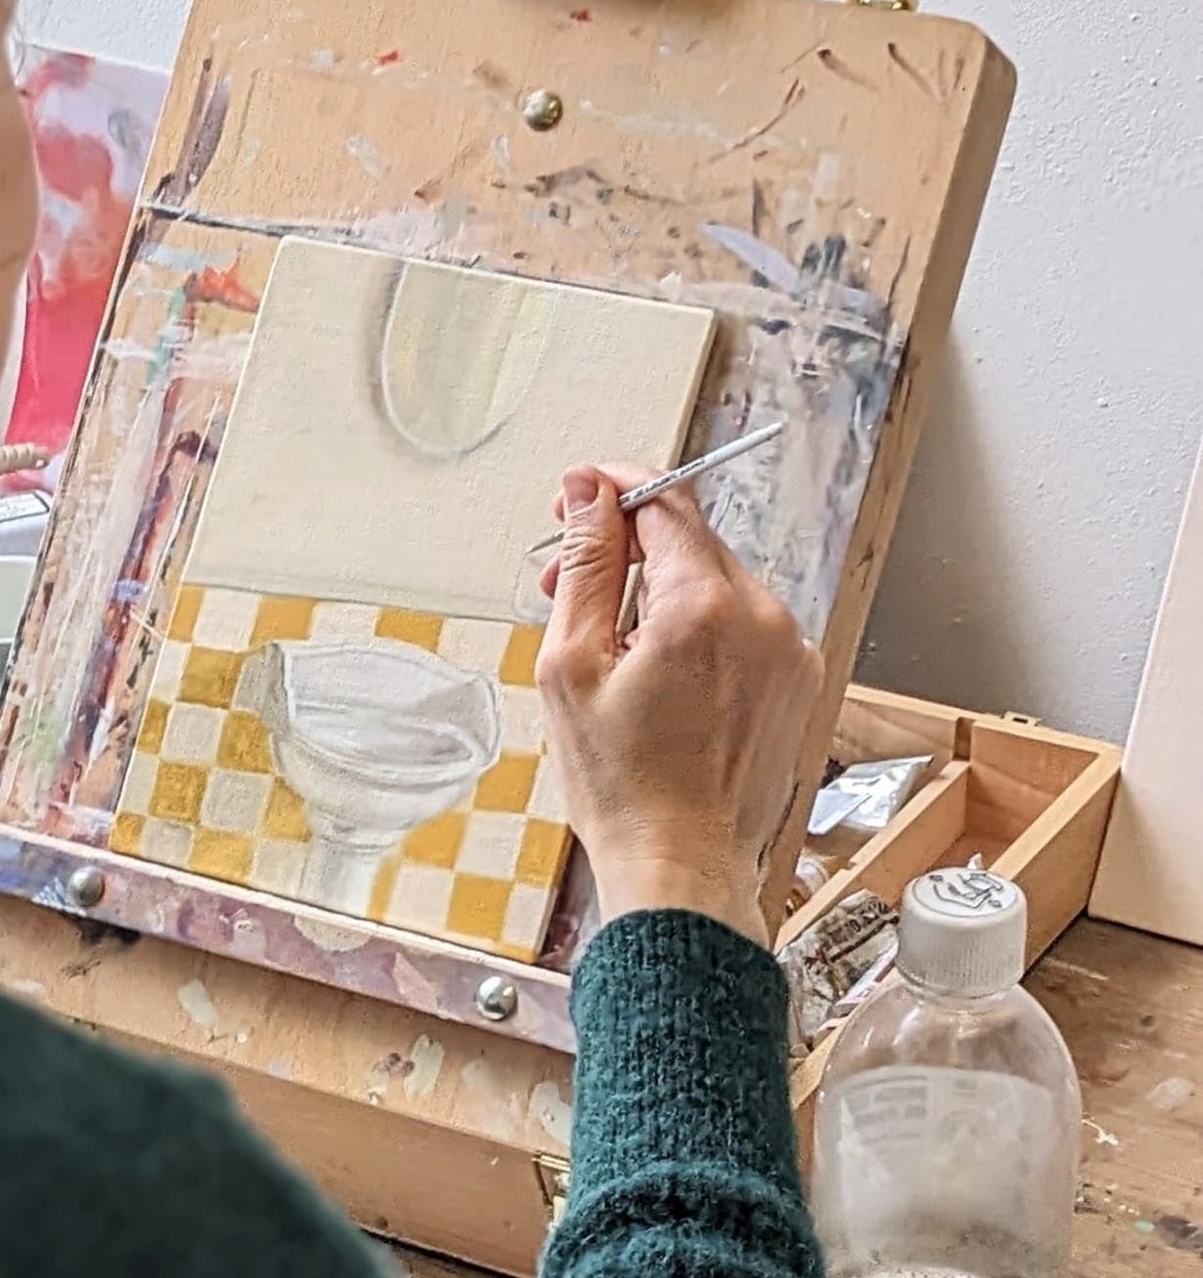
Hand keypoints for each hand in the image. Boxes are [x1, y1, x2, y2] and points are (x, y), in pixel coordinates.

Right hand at [534, 465, 824, 945]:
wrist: (682, 873)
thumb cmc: (624, 787)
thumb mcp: (572, 662)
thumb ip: (584, 562)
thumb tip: (587, 492)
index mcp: (707, 607)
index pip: (665, 502)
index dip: (612, 490)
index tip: (576, 498)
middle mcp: (764, 619)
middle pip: (690, 540)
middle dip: (625, 547)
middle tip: (566, 581)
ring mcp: (788, 653)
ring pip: (714, 581)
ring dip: (658, 589)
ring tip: (608, 643)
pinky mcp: (796, 683)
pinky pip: (740, 624)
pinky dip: (695, 628)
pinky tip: (653, 671)